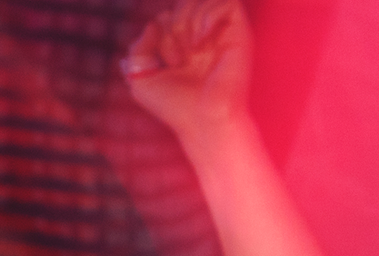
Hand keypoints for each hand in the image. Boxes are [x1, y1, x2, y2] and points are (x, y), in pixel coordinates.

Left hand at [122, 0, 251, 136]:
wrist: (203, 121)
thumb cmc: (175, 106)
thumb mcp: (140, 78)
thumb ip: (139, 49)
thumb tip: (153, 23)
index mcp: (183, 45)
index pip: (168, 14)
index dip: (160, 30)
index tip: (164, 61)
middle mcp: (203, 36)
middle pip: (184, 3)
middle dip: (173, 24)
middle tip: (177, 57)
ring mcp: (222, 33)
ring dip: (189, 21)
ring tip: (190, 52)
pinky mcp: (239, 33)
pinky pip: (228, 2)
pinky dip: (208, 17)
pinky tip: (201, 43)